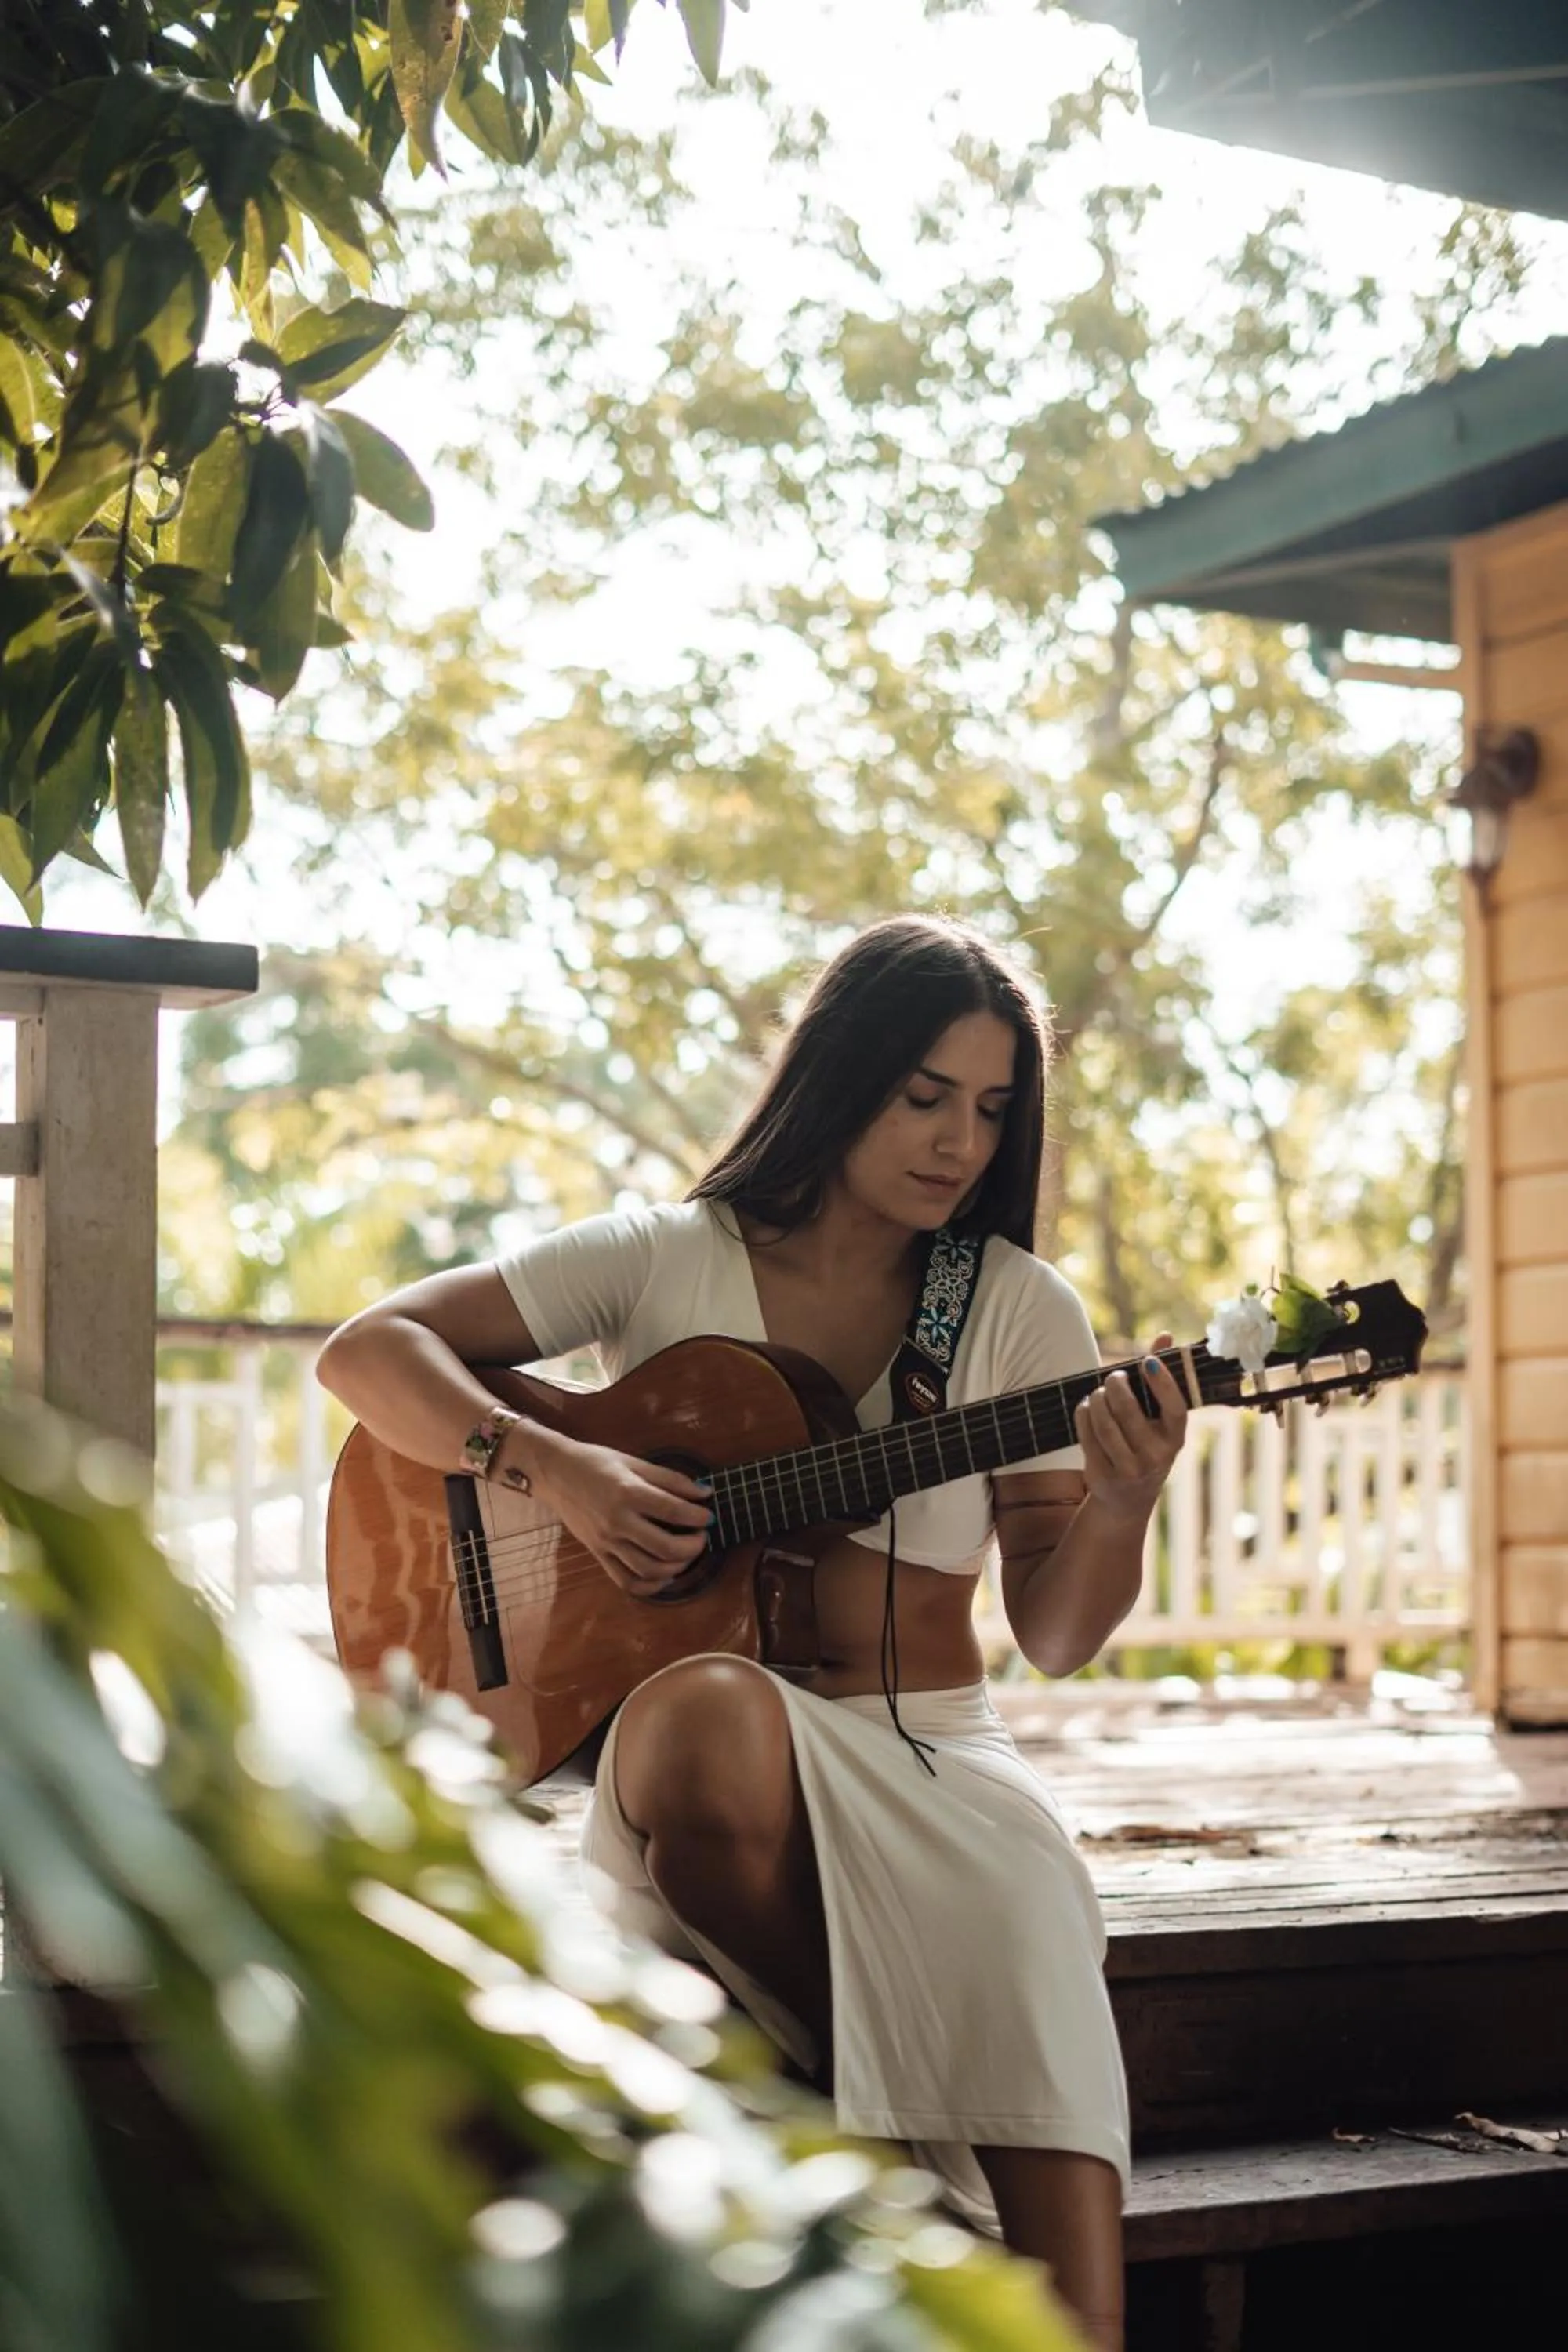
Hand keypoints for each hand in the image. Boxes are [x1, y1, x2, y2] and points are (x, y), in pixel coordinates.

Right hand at [520, 1428, 712, 1595]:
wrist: (555, 1473)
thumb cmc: (596, 1462)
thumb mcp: (634, 1462)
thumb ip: (670, 1478)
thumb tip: (704, 1492)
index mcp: (628, 1492)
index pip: (673, 1511)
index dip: (697, 1517)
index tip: (708, 1516)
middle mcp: (617, 1521)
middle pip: (664, 1547)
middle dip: (692, 1547)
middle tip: (701, 1537)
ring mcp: (606, 1541)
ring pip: (648, 1569)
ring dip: (676, 1567)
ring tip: (686, 1555)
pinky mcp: (597, 1554)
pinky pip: (626, 1581)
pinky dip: (650, 1586)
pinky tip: (665, 1577)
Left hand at [1074, 1333, 1187, 1524]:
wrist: (1127, 1499)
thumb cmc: (1145, 1444)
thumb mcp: (1158, 1420)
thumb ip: (1160, 1377)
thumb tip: (1166, 1335)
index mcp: (1175, 1439)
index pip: (1174, 1407)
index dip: (1162, 1382)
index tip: (1147, 1362)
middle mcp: (1156, 1457)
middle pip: (1128, 1409)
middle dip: (1115, 1385)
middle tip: (1113, 1378)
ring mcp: (1129, 1469)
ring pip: (1103, 1421)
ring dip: (1096, 1399)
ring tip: (1098, 1394)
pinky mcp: (1102, 1475)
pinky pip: (1086, 1434)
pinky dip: (1082, 1414)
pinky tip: (1086, 1409)